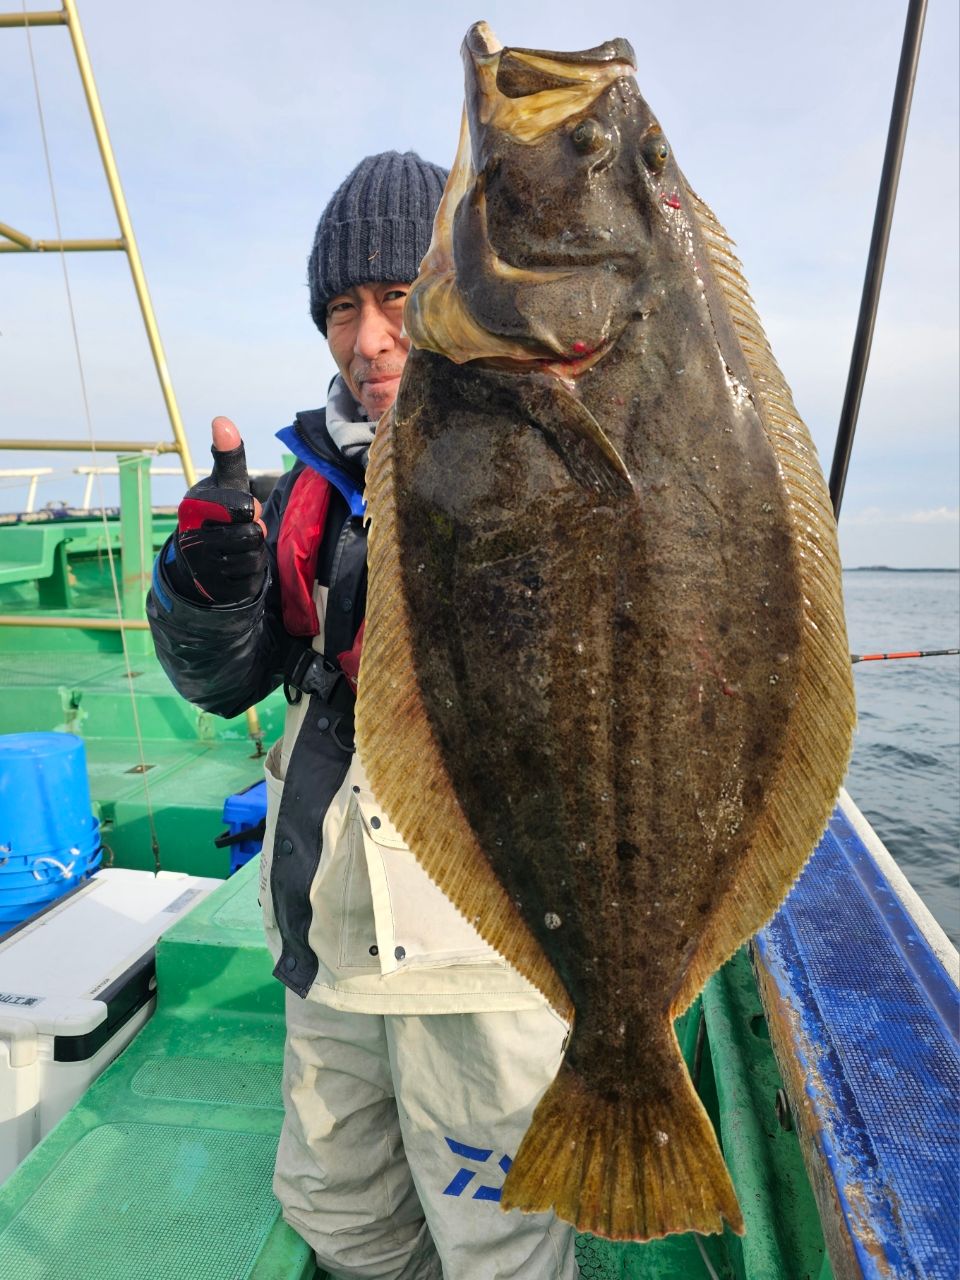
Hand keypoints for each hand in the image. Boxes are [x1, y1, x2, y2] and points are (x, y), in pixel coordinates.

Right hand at [173, 417, 267, 604]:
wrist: (198, 559)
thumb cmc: (217, 512)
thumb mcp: (224, 483)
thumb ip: (229, 456)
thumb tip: (222, 420)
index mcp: (193, 509)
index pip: (244, 509)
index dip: (249, 510)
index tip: (241, 509)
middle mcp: (191, 539)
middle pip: (252, 535)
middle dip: (253, 531)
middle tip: (240, 529)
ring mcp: (201, 568)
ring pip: (253, 557)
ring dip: (254, 551)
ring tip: (237, 545)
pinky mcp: (214, 589)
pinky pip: (251, 578)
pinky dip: (250, 571)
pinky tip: (236, 565)